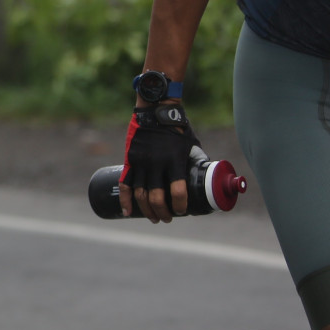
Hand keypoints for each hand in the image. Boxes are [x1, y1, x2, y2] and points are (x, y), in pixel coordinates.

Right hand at [119, 103, 199, 221]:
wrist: (155, 111)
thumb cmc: (178, 128)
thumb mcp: (191, 145)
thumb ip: (195, 161)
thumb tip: (205, 177)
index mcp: (174, 161)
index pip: (178, 191)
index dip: (180, 206)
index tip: (182, 212)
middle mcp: (156, 164)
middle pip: (156, 197)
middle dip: (163, 212)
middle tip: (167, 218)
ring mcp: (141, 163)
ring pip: (140, 194)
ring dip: (147, 210)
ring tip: (153, 218)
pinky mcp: (130, 160)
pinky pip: (125, 184)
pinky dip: (125, 200)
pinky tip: (128, 212)